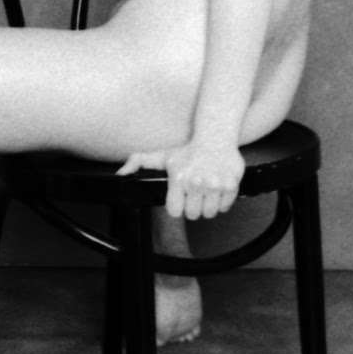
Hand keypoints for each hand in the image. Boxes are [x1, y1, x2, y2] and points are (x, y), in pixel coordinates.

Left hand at [118, 140, 245, 219]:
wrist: (215, 138)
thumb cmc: (188, 151)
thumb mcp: (161, 156)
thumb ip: (138, 163)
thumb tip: (121, 175)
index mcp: (178, 178)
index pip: (174, 211)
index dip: (177, 206)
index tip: (180, 198)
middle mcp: (196, 182)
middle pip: (193, 215)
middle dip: (193, 207)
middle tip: (194, 194)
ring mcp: (214, 184)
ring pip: (209, 213)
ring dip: (207, 206)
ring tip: (205, 192)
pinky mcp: (231, 185)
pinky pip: (225, 207)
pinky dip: (222, 201)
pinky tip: (217, 189)